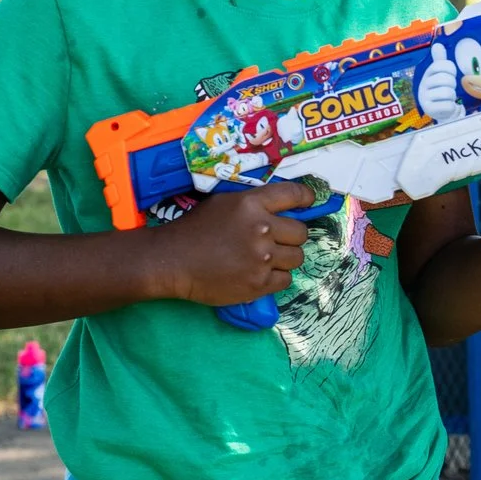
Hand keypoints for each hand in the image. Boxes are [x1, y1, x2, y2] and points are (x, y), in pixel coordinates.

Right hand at [141, 180, 314, 307]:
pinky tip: (259, 274)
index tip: (309, 202)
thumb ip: (254, 203)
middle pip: (301, 232)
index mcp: (252, 204)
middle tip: (278, 240)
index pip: (294, 195)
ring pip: (297, 257)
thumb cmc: (194, 229)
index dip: (306, 198)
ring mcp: (262, 258)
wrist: (171, 261)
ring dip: (285, 258)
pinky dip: (276, 278)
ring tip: (267, 259)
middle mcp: (261, 229)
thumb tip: (282, 208)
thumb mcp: (224, 203)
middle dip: (292, 236)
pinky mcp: (258, 284)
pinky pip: (286, 280)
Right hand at [419, 43, 462, 121]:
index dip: (451, 69)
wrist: (441, 112)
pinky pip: (448, 105)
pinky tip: (447, 107)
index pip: (442, 65)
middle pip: (446, 79)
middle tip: (449, 89)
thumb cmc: (441, 90)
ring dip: (452, 96)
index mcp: (427, 74)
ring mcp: (425, 98)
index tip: (450, 75)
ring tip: (448, 98)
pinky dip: (452, 107)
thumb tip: (438, 44)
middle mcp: (423, 85)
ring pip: (448, 93)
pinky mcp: (429, 110)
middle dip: (452, 85)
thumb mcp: (440, 75)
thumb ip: (440, 61)